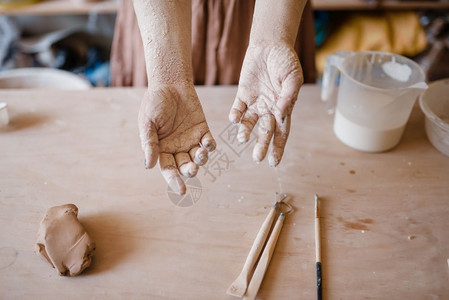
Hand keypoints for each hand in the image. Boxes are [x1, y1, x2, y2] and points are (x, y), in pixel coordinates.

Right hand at [139, 83, 215, 194]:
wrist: (170, 83)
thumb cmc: (154, 102)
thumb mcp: (148, 122)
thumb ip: (150, 143)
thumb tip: (149, 166)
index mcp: (161, 149)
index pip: (168, 170)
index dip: (175, 181)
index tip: (182, 191)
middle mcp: (177, 148)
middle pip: (185, 167)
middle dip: (189, 171)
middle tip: (192, 169)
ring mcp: (191, 140)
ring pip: (199, 158)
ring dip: (201, 160)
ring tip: (200, 153)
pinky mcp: (202, 130)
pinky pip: (209, 143)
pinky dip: (210, 147)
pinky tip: (207, 143)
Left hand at [229, 42, 302, 166]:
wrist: (270, 44)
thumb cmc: (286, 60)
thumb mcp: (293, 76)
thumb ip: (288, 95)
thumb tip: (282, 113)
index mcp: (283, 108)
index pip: (282, 132)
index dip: (278, 148)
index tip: (274, 163)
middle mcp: (268, 109)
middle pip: (265, 132)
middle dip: (262, 145)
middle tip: (257, 158)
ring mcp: (255, 102)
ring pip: (249, 123)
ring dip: (245, 132)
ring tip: (242, 138)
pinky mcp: (243, 94)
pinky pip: (238, 108)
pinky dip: (235, 114)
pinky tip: (234, 119)